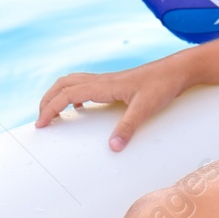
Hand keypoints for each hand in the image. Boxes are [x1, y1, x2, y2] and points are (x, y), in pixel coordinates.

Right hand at [35, 54, 191, 150]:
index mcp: (104, 85)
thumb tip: (113, 147)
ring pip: (73, 82)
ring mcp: (108, 80)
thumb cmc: (163, 85)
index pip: (67, 94)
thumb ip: (128, 127)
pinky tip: (81, 107)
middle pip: (64, 84)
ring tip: (53, 113)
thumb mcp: (145, 108)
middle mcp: (102, 80)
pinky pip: (86, 85)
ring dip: (59, 94)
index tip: (40, 124)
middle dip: (47, 100)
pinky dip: (74, 94)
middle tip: (41, 120)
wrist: (178, 70)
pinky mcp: (116, 83)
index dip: (50, 108)